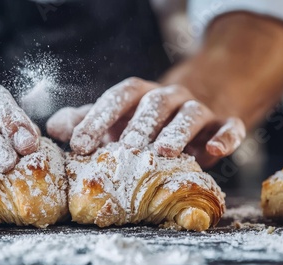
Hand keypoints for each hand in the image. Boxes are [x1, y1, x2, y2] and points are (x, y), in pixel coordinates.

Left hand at [46, 77, 245, 167]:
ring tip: (165, 151)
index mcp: (139, 95)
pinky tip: (214, 151)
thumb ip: (85, 121)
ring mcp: (198, 109)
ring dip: (177, 131)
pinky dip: (225, 137)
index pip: (118, 97)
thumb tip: (53, 127)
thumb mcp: (114, 120)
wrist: (196, 112)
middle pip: (154, 104)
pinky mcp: (224, 123)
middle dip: (139, 125)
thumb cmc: (145, 122)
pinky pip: (229, 127)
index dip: (97, 118)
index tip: (78, 144)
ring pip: (190, 114)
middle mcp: (168, 97)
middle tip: (125, 148)